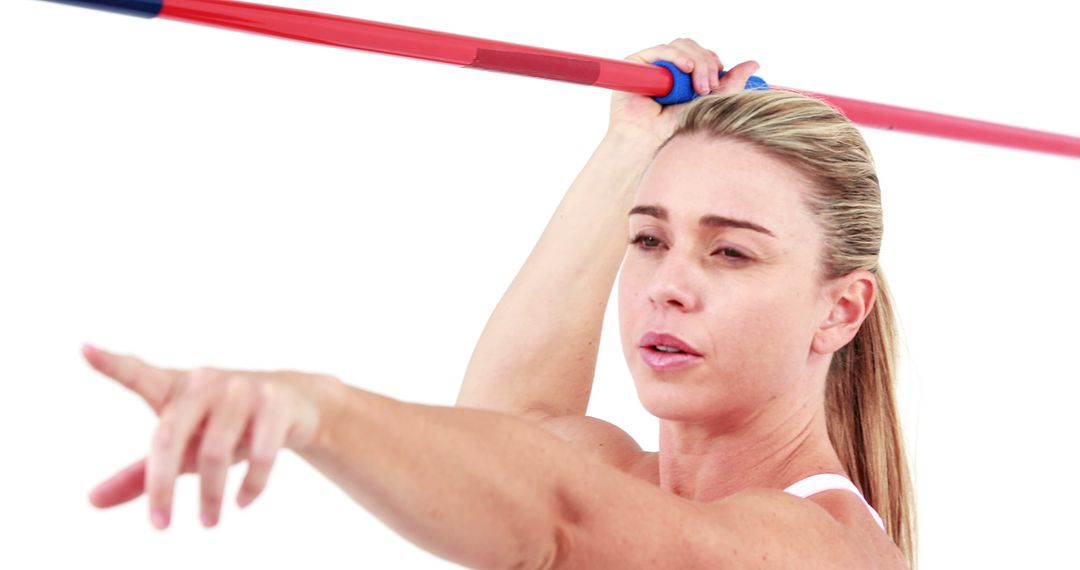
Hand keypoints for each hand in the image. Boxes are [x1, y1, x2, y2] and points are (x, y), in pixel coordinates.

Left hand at [81, 343, 342, 528]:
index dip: (113, 365)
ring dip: (211, 495)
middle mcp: (207, 383)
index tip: (84, 349)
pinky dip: (250, 485)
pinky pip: (261, 452)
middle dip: (162, 486)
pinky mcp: (277, 402)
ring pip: (216, 450)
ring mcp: (244, 389)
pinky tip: (242, 502)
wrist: (294, 406)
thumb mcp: (184, 447)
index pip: (141, 376)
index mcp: (178, 389)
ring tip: (209, 522)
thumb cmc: (225, 427)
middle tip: (160, 527)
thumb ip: (140, 473)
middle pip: (171, 435)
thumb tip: (91, 501)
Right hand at [608, 38, 760, 145]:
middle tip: (709, 86)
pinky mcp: (636, 64)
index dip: (712, 60)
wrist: (649, 143)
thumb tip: (754, 64)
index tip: (719, 75)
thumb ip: (731, 85)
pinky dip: (677, 56)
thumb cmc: (675, 130)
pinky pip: (660, 50)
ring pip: (680, 45)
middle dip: (706, 62)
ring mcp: (652, 65)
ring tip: (698, 85)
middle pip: (692, 47)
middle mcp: (667, 68)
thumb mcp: (710, 104)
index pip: (701, 54)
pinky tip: (686, 68)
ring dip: (696, 61)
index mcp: (683, 76)